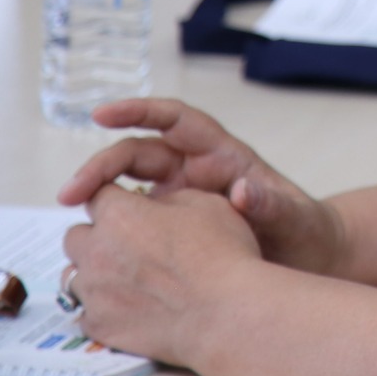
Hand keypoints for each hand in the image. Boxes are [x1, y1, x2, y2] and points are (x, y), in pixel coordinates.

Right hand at [58, 99, 346, 275]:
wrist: (306, 264)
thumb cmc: (304, 232)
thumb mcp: (295, 218)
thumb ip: (273, 204)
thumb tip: (245, 190)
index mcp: (222, 155)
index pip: (175, 121)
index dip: (139, 111)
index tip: (102, 114)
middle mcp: (194, 172)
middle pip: (138, 156)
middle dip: (101, 168)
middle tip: (70, 193)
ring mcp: (179, 202)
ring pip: (127, 192)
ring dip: (98, 201)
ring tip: (74, 222)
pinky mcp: (170, 232)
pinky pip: (133, 226)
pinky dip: (112, 233)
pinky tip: (91, 254)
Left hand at [62, 185, 260, 368]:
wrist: (226, 313)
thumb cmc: (223, 256)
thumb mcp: (206, 204)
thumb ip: (167, 199)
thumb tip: (153, 207)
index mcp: (120, 215)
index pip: (98, 195)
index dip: (115, 200)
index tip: (127, 209)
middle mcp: (97, 251)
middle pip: (75, 236)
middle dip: (96, 237)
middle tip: (128, 245)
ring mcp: (94, 292)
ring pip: (74, 276)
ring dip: (95, 273)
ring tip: (128, 280)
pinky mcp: (99, 325)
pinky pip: (86, 312)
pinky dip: (103, 308)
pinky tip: (130, 307)